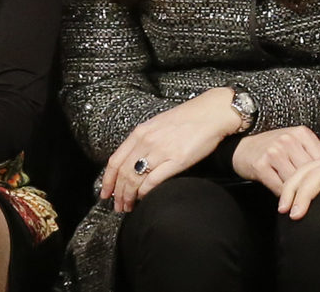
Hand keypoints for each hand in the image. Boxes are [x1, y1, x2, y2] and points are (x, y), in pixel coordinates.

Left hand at [100, 87, 240, 211]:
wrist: (214, 112)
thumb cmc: (191, 117)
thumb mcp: (160, 123)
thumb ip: (146, 139)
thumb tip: (136, 157)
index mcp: (141, 132)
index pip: (115, 161)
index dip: (107, 181)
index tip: (106, 193)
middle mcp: (147, 141)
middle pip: (123, 174)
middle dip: (118, 194)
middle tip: (119, 205)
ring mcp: (161, 151)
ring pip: (134, 180)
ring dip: (129, 197)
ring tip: (130, 206)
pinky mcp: (176, 160)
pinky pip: (153, 181)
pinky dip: (145, 192)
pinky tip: (144, 197)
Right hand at [232, 126, 319, 195]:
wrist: (242, 147)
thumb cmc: (272, 147)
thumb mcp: (295, 143)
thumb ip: (312, 152)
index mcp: (301, 133)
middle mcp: (288, 140)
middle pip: (310, 170)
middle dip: (316, 187)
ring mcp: (274, 152)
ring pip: (296, 180)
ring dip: (300, 195)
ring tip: (305, 205)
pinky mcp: (261, 165)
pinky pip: (279, 187)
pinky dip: (285, 197)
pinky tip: (289, 202)